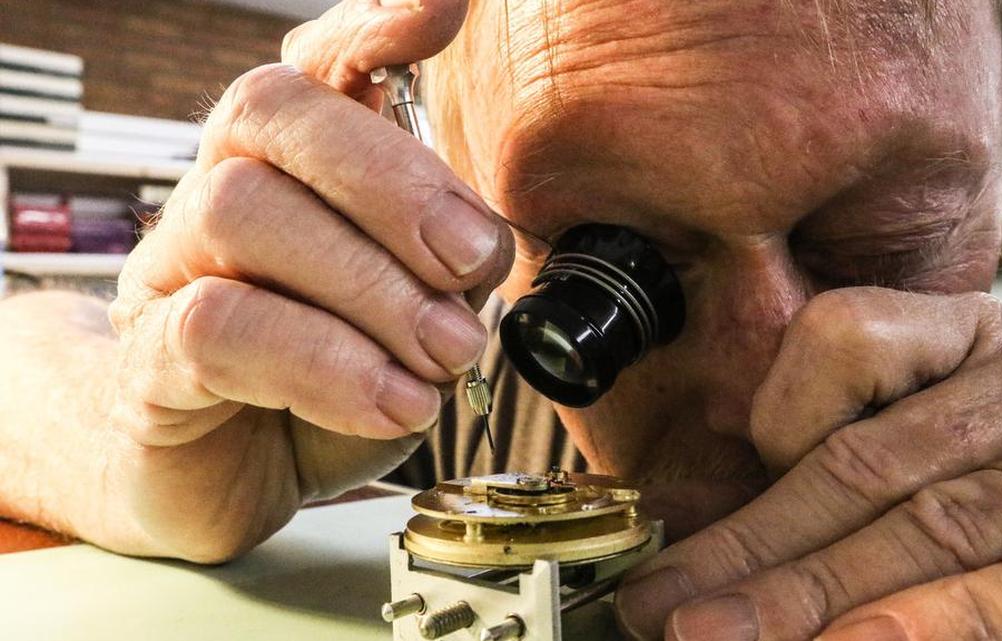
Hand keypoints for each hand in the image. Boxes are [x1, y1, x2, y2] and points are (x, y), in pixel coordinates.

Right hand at [102, 0, 512, 561]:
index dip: (373, 28)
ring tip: (446, 356)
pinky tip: (395, 403)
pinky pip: (218, 328)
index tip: (445, 10)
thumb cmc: (329, 381)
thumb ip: (444, 269)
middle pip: (275, 115)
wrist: (227, 476)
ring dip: (373, 289)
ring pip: (245, 212)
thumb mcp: (411, 318)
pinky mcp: (150, 361)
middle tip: (473, 263)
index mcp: (293, 169)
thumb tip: (481, 248)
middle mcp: (220, 192)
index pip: (317, 68)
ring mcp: (172, 269)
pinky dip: (327, 364)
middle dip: (394, 182)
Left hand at [614, 288, 1001, 639]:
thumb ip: (814, 481)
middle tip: (668, 611)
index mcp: (969, 334)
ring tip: (732, 636)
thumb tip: (679, 524)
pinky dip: (952, 620)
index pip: (846, 338)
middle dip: (760, 550)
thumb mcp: (911, 461)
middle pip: (873, 459)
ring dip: (823, 593)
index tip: (687, 514)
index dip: (767, 426)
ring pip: (943, 522)